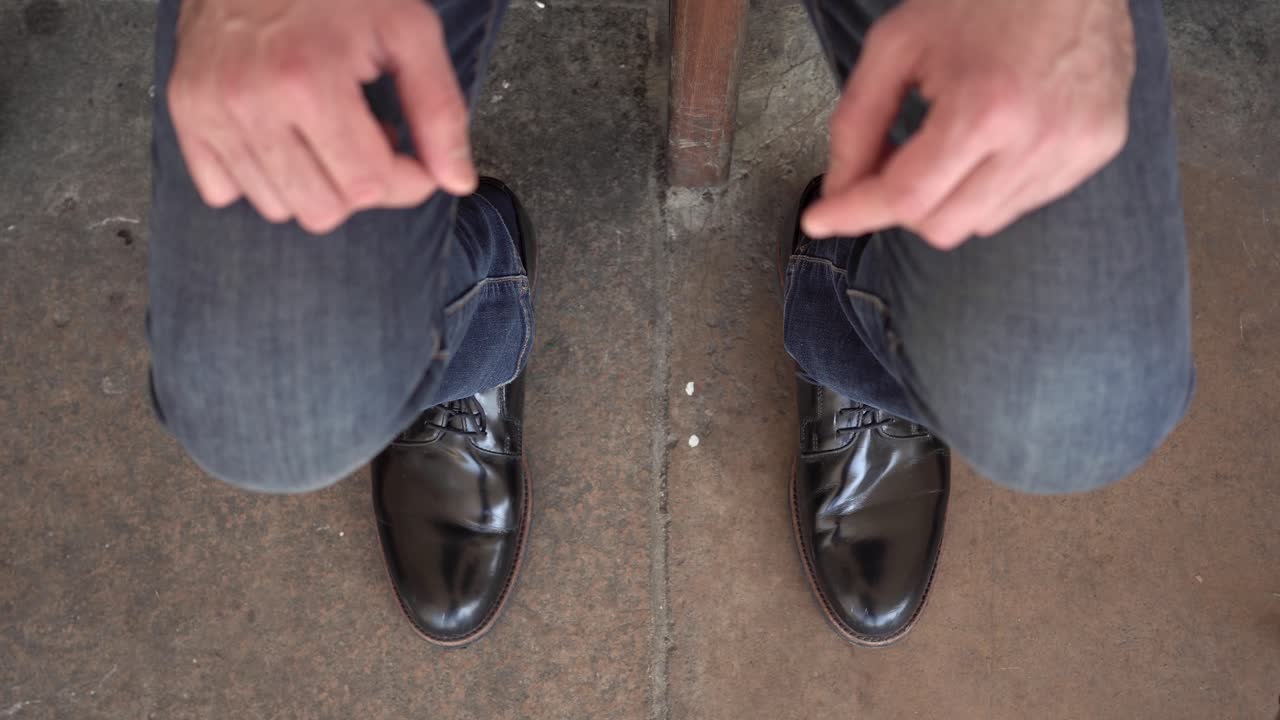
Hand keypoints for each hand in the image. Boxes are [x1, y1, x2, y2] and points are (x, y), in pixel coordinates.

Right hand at [168, 0, 476, 233]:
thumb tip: (457, 181)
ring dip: (314, 181)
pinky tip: (284, 134)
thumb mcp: (408, 30)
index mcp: (308, 81)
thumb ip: (440, 110)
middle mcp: (250, 103)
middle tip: (367, 134)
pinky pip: (227, 192)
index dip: (406, 181)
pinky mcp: (186, 113)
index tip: (412, 156)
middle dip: (361, 185)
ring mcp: (210, 110)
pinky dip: (262, 176)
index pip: (369, 187)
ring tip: (326, 128)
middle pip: (324, 210)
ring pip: (278, 207)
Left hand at [802, 0, 1135, 249]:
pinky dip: (992, 186)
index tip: (820, 219)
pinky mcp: (1098, 149)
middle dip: (902, 204)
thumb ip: (856, 123)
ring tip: (949, 138)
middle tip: (891, 161)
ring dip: (948, 197)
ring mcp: (1075, 150)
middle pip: (941, 226)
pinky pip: (1024, 202)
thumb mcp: (897, 46)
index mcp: (984, 110)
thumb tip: (838, 190)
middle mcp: (1037, 141)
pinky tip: (992, 138)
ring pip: (982, 223)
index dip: (855, 212)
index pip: (907, 197)